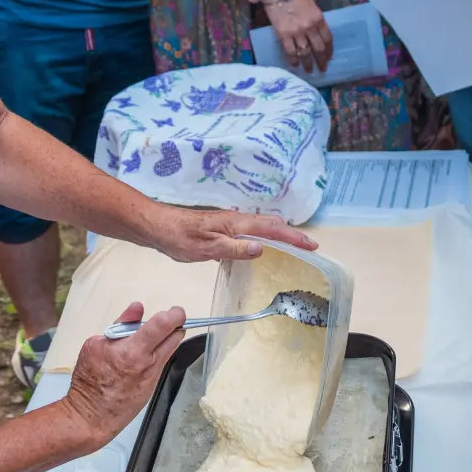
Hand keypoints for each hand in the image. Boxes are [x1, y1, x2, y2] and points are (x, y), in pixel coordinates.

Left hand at [62, 302, 185, 445]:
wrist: (87, 415)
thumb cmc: (124, 404)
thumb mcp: (151, 380)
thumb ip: (163, 351)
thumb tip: (177, 330)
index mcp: (136, 355)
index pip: (161, 323)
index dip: (174, 316)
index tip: (179, 318)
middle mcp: (118, 344)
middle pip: (147, 322)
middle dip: (160, 325)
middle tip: (163, 335)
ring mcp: (102, 342)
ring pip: (130, 328)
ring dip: (137, 337)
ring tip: (131, 357)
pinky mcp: (90, 343)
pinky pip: (113, 336)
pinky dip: (119, 344)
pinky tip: (115, 361)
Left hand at [147, 206, 316, 262]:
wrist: (159, 227)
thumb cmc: (180, 237)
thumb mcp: (206, 247)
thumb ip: (234, 248)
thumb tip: (262, 248)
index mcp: (237, 224)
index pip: (272, 229)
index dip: (293, 237)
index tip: (312, 246)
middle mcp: (238, 220)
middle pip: (272, 224)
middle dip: (293, 235)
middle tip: (309, 248)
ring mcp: (231, 224)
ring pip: (263, 227)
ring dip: (281, 236)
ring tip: (294, 249)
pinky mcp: (224, 229)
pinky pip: (252, 232)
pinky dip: (266, 238)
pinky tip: (264, 250)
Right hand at [266, 0, 333, 72]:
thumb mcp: (312, 3)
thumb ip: (316, 17)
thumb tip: (317, 29)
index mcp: (319, 18)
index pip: (327, 38)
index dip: (329, 50)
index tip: (329, 57)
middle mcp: (310, 27)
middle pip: (319, 48)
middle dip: (322, 60)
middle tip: (322, 69)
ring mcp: (297, 32)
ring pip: (306, 52)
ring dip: (308, 64)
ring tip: (309, 71)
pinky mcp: (284, 34)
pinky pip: (290, 51)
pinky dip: (294, 60)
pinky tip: (295, 65)